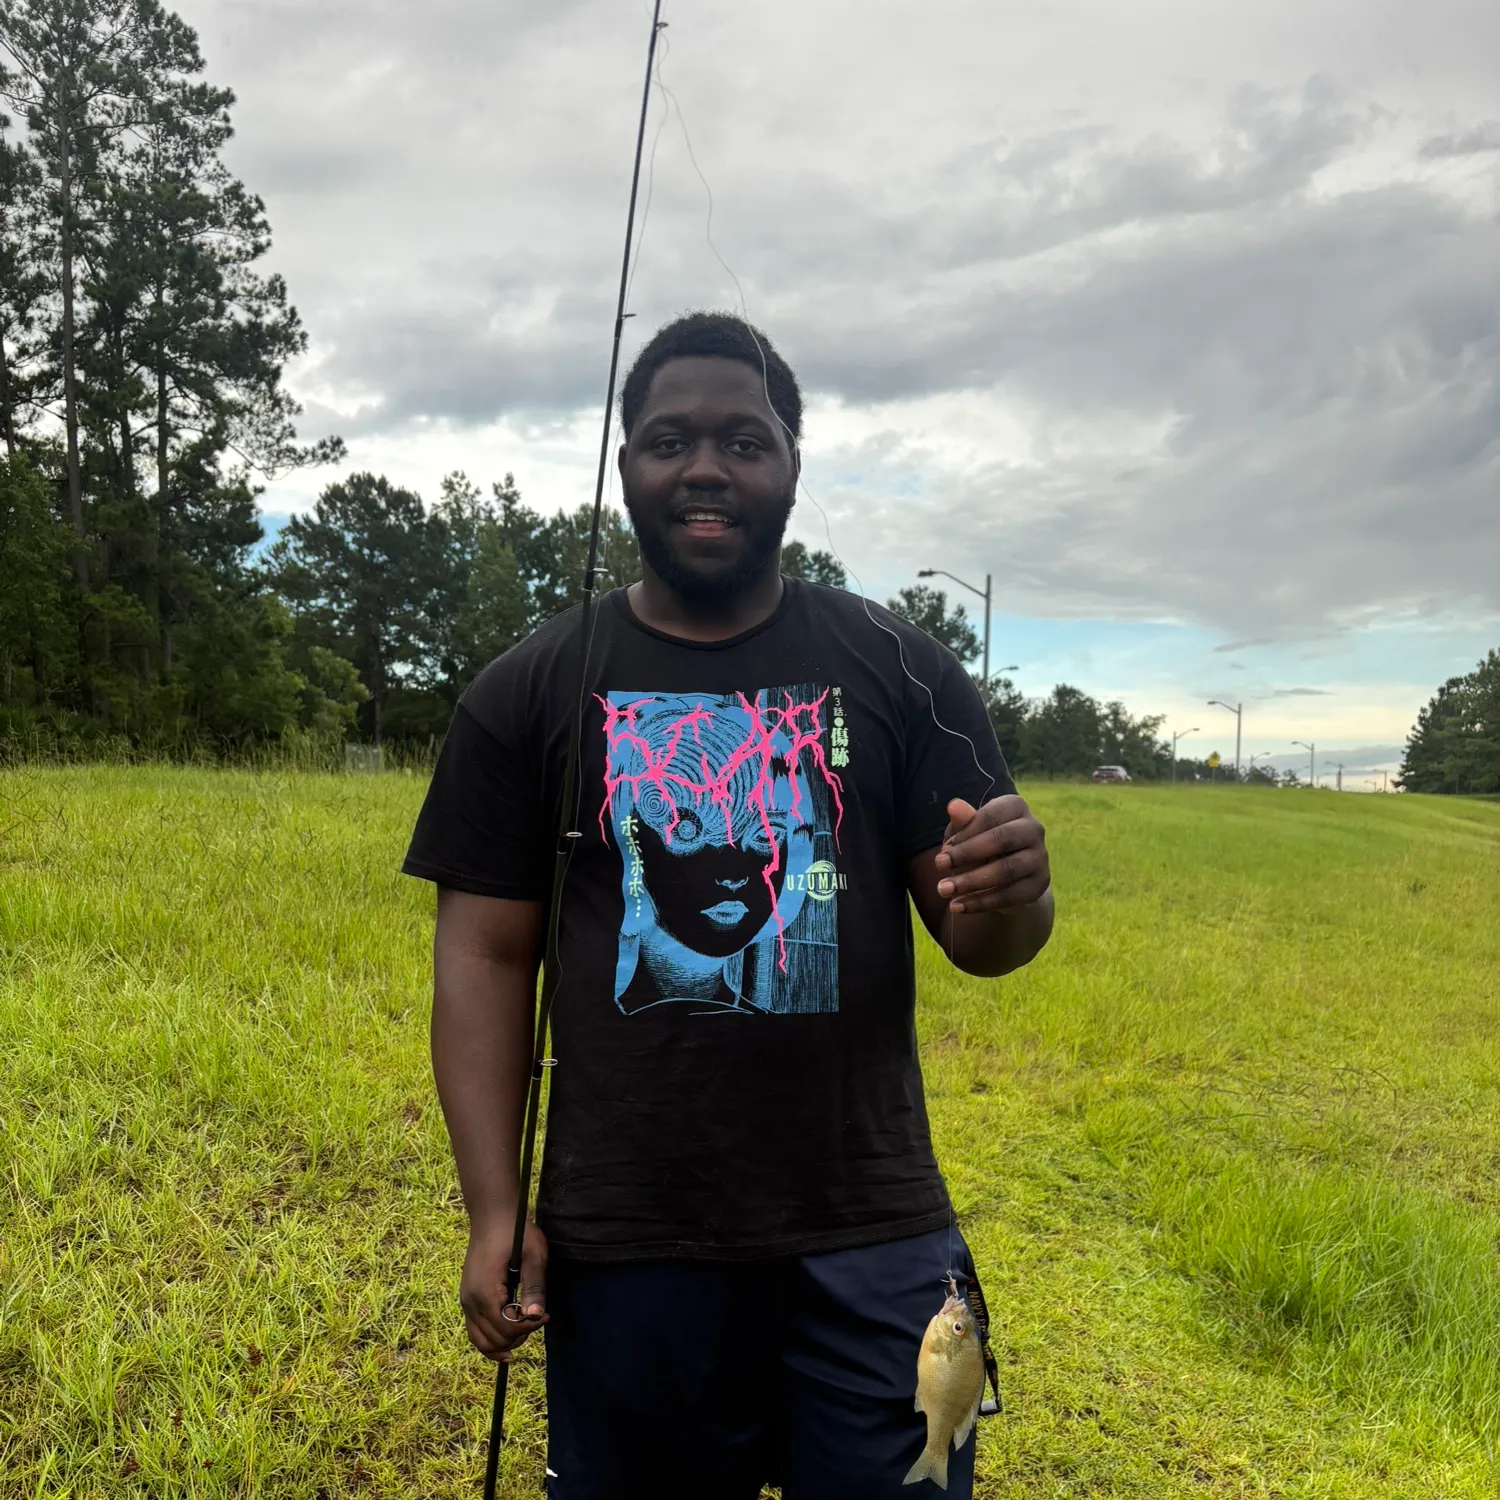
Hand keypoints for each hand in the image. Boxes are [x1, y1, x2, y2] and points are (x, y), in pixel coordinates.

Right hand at [459, 1217, 548, 1362]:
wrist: (491, 1215)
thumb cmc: (515, 1231)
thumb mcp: (533, 1254)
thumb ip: (535, 1286)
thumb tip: (535, 1316)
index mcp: (485, 1291)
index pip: (506, 1328)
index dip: (529, 1328)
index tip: (546, 1315)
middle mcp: (470, 1301)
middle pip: (493, 1340)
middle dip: (518, 1337)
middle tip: (537, 1319)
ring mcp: (466, 1301)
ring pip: (480, 1341)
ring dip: (504, 1342)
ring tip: (525, 1330)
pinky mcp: (467, 1299)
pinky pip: (475, 1330)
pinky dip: (491, 1338)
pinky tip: (507, 1340)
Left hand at [934, 795, 1049, 914]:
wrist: (1006, 874)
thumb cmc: (980, 842)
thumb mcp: (968, 830)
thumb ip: (963, 820)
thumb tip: (953, 806)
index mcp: (1016, 807)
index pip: (991, 816)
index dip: (965, 832)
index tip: (944, 848)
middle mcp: (1034, 829)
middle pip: (1001, 839)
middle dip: (967, 853)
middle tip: (938, 865)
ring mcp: (1040, 857)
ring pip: (1006, 870)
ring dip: (970, 881)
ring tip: (943, 889)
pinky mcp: (1039, 884)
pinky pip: (1010, 895)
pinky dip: (981, 902)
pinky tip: (957, 906)